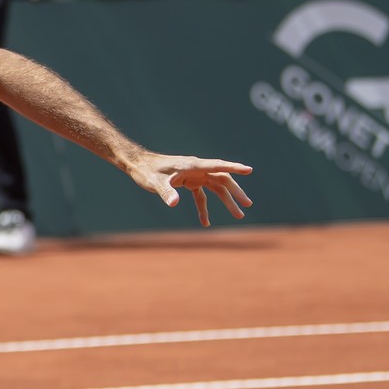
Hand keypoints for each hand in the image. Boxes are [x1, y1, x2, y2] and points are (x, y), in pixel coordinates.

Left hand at [129, 154, 253, 226]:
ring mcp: (194, 175)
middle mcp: (197, 169)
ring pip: (216, 187)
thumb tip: (174, 203)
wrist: (138, 165)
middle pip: (222, 179)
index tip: (249, 170)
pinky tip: (205, 222)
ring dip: (226, 201)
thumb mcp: (155, 183)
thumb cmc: (147, 171)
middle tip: (247, 206)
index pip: (218, 166)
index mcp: (193, 166)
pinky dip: (204, 208)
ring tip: (238, 215)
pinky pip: (202, 195)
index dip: (234, 168)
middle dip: (235, 192)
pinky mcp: (188, 182)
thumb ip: (166, 192)